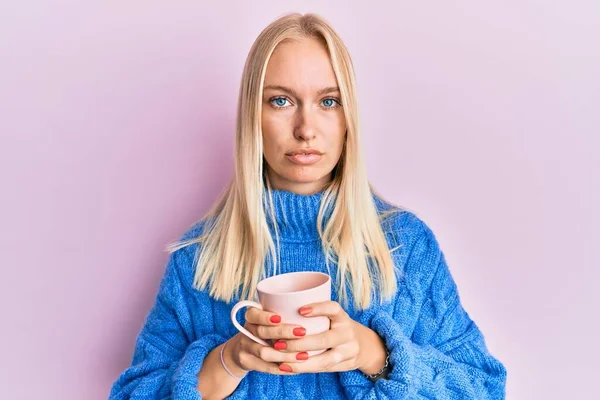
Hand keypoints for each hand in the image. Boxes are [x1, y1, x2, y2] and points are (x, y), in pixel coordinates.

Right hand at [225, 307, 311, 375]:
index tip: (281, 317)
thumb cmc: (264, 330)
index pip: (254, 314)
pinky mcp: (246, 361)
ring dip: (285, 354)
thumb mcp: (267, 318)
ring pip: (264, 352)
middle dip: (283, 332)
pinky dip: (281, 368)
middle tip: (302, 332)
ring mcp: (244, 346)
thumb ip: (283, 313)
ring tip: (304, 354)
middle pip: (262, 332)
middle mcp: (246, 330)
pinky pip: (265, 367)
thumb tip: (312, 311)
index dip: (266, 316)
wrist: (242, 350)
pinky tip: (296, 367)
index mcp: (251, 316)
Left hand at [271, 301, 386, 373]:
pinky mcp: (345, 365)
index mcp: (342, 317)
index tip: (300, 310)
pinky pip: (323, 368)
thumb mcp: (332, 317)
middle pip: (325, 339)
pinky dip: (304, 369)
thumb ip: (314, 315)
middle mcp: (347, 333)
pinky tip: (288, 367)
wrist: (365, 346)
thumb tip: (276, 309)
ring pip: (324, 359)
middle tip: (278, 343)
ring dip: (300, 361)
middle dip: (300, 343)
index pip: (333, 308)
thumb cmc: (337, 327)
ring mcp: (348, 350)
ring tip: (281, 360)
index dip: (318, 308)